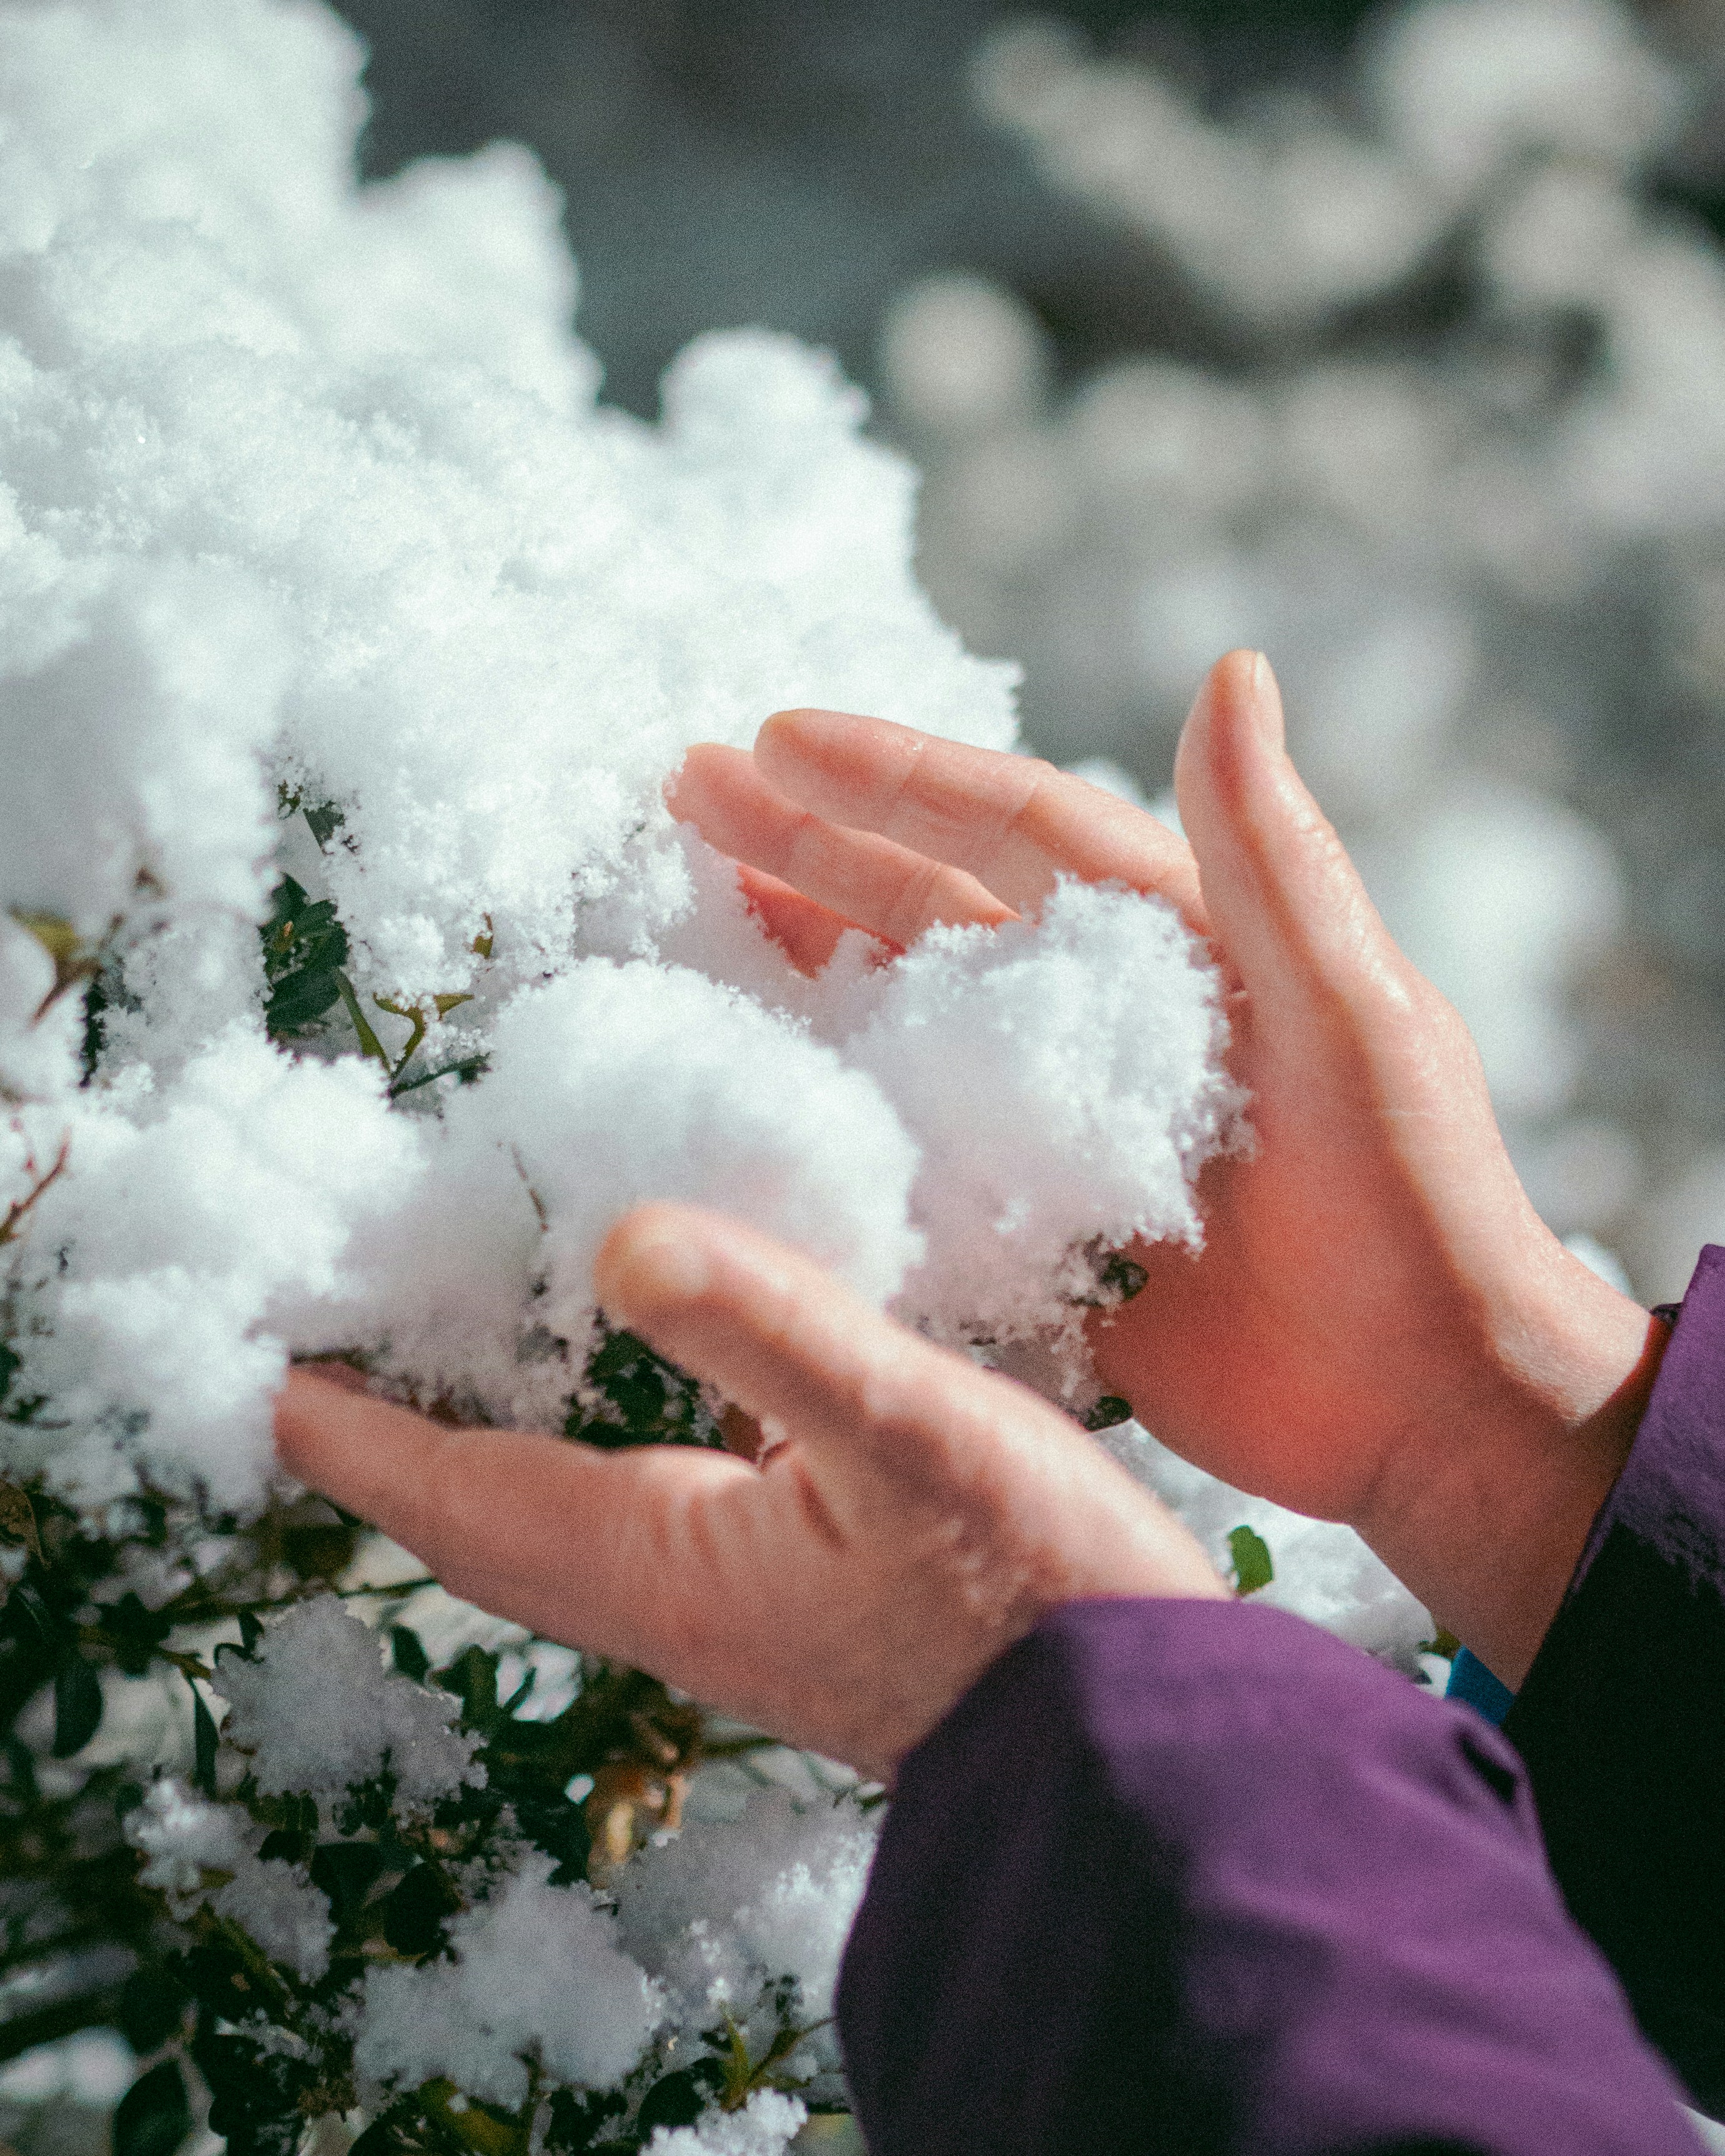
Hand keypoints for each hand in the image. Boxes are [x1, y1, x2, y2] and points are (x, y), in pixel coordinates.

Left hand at [274, 1205, 1223, 1781]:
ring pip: (565, 1514)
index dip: (356, 1432)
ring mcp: (735, 1601)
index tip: (271, 1374)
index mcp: (660, 1562)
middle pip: (488, 1519)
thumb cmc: (1033, 1595)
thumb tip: (620, 1236)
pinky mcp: (797, 1588)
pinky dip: (604, 1436)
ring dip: (492, 1443)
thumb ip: (769, 1329)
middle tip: (340, 1360)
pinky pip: (649, 1502)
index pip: (457, 1492)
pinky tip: (653, 1367)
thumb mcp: (907, 1430)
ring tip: (464, 1346)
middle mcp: (672, 1594)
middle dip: (398, 1444)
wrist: (1139, 1736)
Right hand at [669, 652, 1670, 1685]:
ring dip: (805, 951)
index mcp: (1181, 943)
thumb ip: (1273, 858)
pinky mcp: (1029, 1221)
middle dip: (814, 840)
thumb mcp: (1353, 1015)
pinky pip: (908, 1148)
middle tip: (689, 790)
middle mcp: (1104, 1017)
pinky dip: (830, 1107)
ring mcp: (1057, 1120)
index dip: (900, 777)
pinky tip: (745, 1077)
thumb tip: (1232, 669)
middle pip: (936, 902)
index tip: (776, 735)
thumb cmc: (1415, 1201)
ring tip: (694, 898)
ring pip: (904, 1012)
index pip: (1024, 827)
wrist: (1426, 1405)